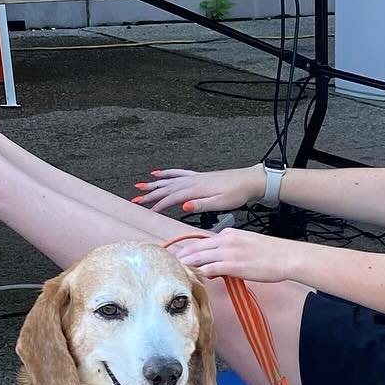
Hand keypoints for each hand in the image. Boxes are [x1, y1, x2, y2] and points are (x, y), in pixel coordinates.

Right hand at [132, 166, 264, 214]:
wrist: (249, 181)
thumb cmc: (237, 193)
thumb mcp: (221, 203)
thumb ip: (201, 205)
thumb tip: (184, 206)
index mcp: (197, 189)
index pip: (173, 198)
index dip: (159, 205)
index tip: (148, 211)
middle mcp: (193, 181)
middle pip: (167, 188)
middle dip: (150, 194)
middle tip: (135, 199)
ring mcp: (195, 177)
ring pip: (170, 180)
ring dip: (154, 184)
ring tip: (140, 186)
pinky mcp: (199, 176)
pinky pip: (179, 173)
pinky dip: (167, 173)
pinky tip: (158, 173)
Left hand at [171, 227, 302, 283]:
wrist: (287, 256)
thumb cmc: (272, 253)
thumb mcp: (247, 246)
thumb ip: (229, 253)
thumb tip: (216, 267)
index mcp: (228, 234)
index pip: (202, 241)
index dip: (188, 250)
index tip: (178, 256)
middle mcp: (226, 240)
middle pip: (196, 248)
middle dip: (182, 257)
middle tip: (169, 264)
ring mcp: (229, 252)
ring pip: (200, 257)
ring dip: (187, 265)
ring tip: (176, 271)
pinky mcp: (234, 264)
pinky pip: (210, 268)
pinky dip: (200, 272)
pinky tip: (193, 277)